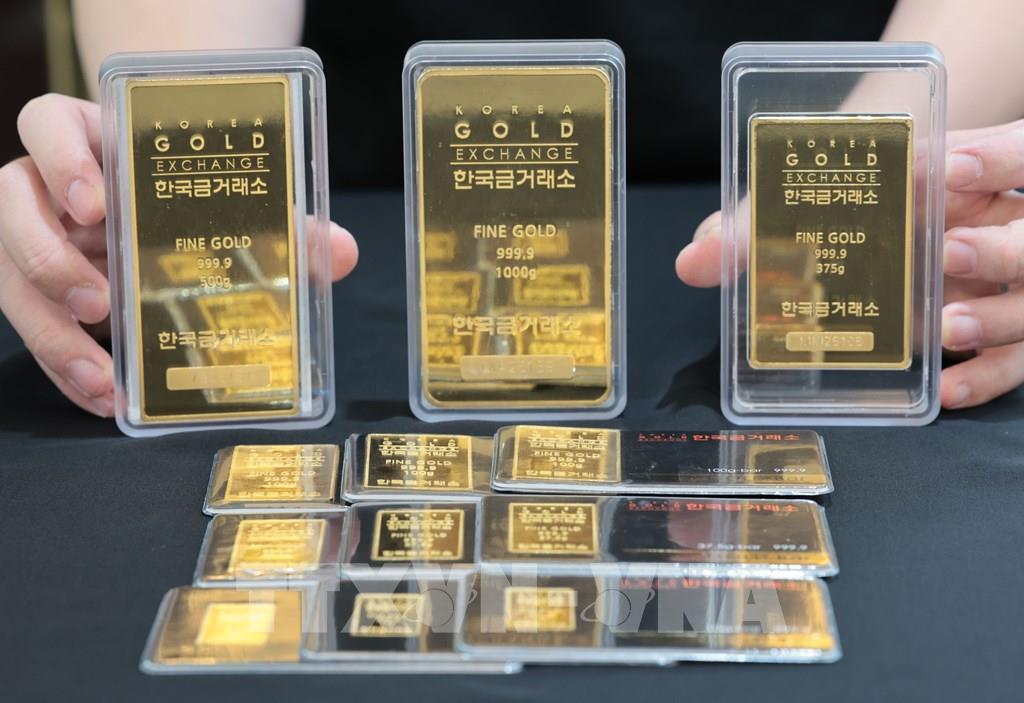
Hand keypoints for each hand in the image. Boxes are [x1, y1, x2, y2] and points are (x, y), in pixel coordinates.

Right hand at [0, 93, 358, 417]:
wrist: (166, 210)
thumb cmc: (194, 198)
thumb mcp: (233, 205)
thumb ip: (286, 224)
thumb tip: (341, 251)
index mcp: (92, 141)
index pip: (46, 122)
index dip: (60, 156)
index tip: (95, 203)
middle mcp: (48, 186)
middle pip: (10, 205)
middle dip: (47, 258)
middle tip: (99, 303)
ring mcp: (37, 237)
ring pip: (7, 274)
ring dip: (49, 330)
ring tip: (104, 375)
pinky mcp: (38, 289)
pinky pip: (32, 327)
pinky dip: (66, 365)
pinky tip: (105, 396)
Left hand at [674, 119, 1023, 409]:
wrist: (903, 213)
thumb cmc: (863, 201)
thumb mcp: (817, 201)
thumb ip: (754, 226)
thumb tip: (692, 261)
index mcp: (978, 167)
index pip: (1015, 149)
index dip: (993, 156)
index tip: (945, 164)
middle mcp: (1003, 221)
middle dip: (998, 246)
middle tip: (947, 252)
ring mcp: (1008, 282)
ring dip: (995, 315)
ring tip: (943, 327)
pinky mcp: (1004, 334)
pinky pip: (1014, 362)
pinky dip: (986, 377)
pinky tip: (946, 390)